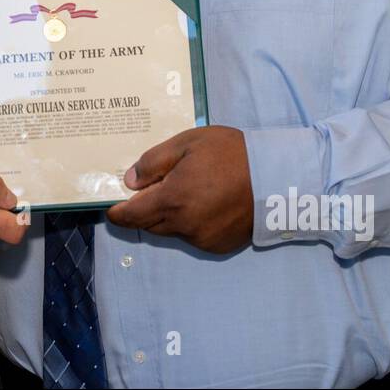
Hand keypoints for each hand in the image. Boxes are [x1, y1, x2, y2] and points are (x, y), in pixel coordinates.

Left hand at [106, 126, 253, 253]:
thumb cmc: (231, 153)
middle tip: (155, 189)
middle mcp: (183, 226)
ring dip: (170, 216)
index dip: (118, 213)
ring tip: (188, 191)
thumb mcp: (187, 143)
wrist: (276, 177)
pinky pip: (193, 236)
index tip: (113, 207)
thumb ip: (154, 162)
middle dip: (145, 210)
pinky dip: (191, 223)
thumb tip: (130, 182)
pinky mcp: (218, 245)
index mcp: (172, 200)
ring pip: (172, 231)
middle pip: (149, 224)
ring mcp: (202, 239)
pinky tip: (206, 204)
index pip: (131, 216)